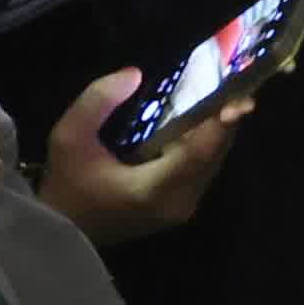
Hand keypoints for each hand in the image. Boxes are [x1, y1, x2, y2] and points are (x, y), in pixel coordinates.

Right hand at [44, 65, 247, 240]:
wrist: (63, 230)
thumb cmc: (67, 184)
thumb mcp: (69, 136)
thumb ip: (99, 101)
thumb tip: (136, 74)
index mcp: (155, 190)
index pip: (199, 153)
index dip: (221, 123)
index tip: (240, 96)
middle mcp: (179, 203)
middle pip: (214, 154)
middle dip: (225, 118)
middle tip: (234, 80)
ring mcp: (182, 208)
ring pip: (212, 161)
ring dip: (217, 129)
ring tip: (223, 91)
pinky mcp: (180, 206)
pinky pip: (203, 167)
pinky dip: (205, 141)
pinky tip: (201, 117)